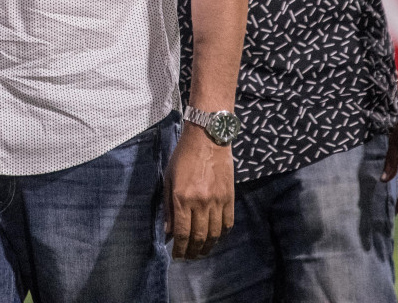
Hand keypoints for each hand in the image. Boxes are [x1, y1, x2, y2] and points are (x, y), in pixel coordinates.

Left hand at [164, 124, 234, 259]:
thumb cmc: (183, 156)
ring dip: (208, 247)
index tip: (177, 256)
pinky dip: (222, 235)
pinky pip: (227, 223)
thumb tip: (167, 230)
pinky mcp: (230, 198)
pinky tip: (216, 239)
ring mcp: (217, 201)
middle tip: (188, 258)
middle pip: (199, 236)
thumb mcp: (169, 178)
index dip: (179, 248)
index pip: (181, 232)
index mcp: (182, 198)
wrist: (207, 139)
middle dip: (192, 251)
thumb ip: (168, 206)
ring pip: (214, 234)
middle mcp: (200, 203)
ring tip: (201, 253)